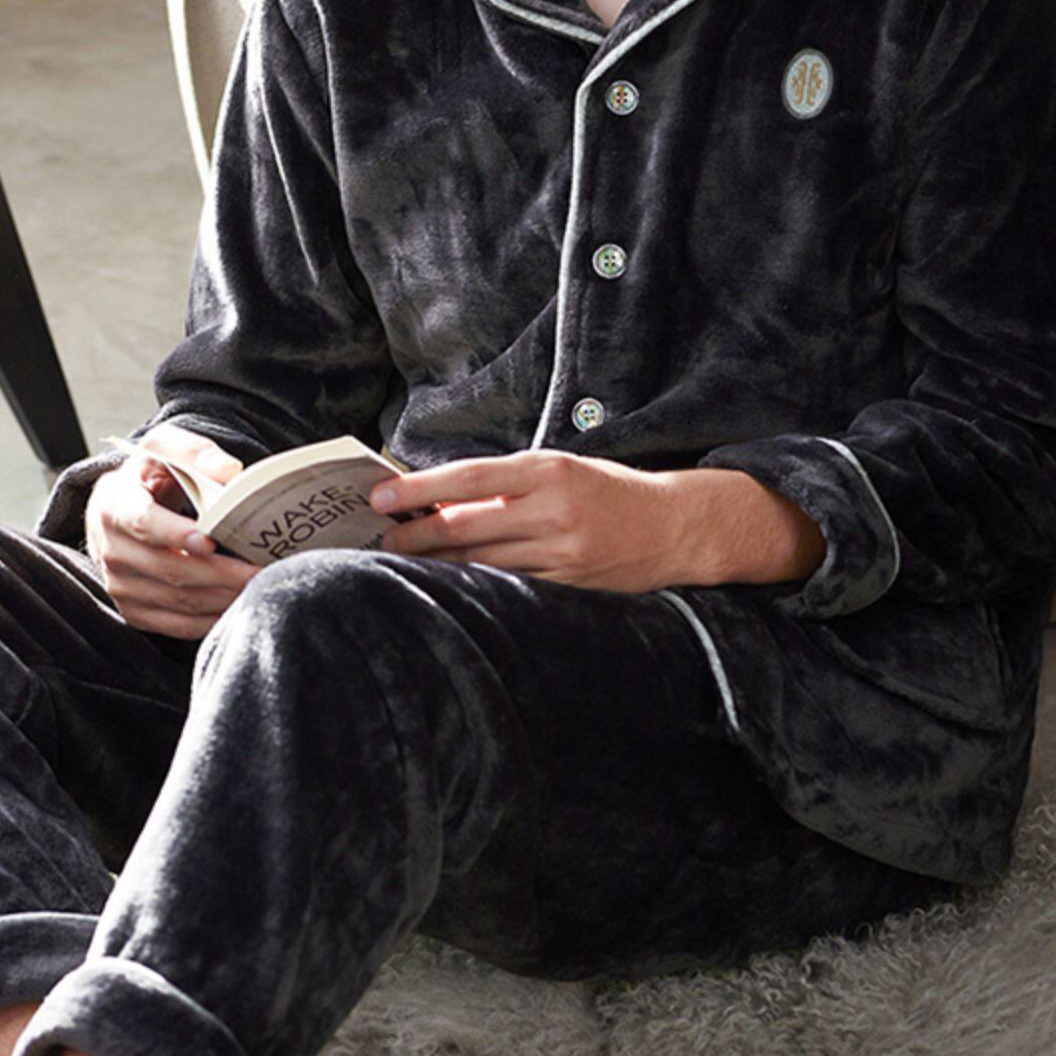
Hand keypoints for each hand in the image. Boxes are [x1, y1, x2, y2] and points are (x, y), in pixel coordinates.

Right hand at [85, 423, 261, 638]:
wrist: (118, 510)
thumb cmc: (149, 476)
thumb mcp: (166, 449)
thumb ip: (197, 453)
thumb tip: (231, 472)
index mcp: (114, 506)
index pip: (143, 523)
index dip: (175, 534)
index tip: (210, 539)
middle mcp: (111, 550)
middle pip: (171, 569)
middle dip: (222, 573)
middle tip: (262, 569)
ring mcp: (120, 586)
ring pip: (179, 601)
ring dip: (223, 597)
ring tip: (260, 587)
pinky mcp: (134, 611)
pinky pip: (177, 625)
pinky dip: (211, 620)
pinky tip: (239, 605)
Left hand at [370, 450, 727, 592]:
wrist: (675, 526)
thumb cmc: (609, 491)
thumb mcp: (562, 469)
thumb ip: (508, 482)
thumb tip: (442, 498)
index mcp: (548, 470)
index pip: (467, 478)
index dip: (418, 489)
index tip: (380, 496)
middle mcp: (553, 509)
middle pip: (466, 525)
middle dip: (416, 534)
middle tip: (384, 539)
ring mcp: (562, 551)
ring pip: (483, 561)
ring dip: (438, 564)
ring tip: (405, 563)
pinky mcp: (570, 585)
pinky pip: (511, 586)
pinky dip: (477, 584)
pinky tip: (452, 585)